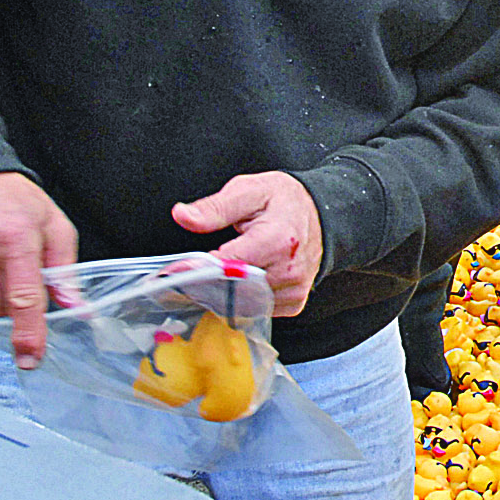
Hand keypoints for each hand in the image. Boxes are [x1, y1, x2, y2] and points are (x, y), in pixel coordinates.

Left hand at [173, 172, 320, 315]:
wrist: (322, 214)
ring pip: (242, 303)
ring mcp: (293, 289)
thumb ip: (215, 207)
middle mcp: (289, 269)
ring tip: (224, 269)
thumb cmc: (284, 201)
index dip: (198, 267)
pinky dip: (243, 298)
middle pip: (233, 289)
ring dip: (226, 291)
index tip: (177, 268)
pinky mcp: (294, 302)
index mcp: (278, 240)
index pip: (227, 265)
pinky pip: (257, 309)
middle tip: (200, 266)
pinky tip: (244, 279)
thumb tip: (183, 216)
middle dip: (209, 280)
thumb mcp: (249, 190)